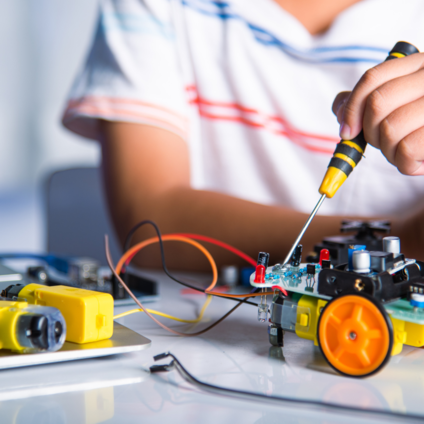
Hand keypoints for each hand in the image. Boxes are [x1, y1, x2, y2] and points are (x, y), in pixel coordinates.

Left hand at [332, 53, 423, 175]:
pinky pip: (406, 149)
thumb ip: (365, 103)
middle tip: (384, 144)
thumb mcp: (396, 109)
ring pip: (390, 129)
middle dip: (370, 133)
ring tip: (404, 153)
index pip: (373, 78)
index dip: (352, 107)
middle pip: (377, 104)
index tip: (348, 131)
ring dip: (388, 151)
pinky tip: (416, 162)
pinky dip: (404, 163)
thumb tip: (340, 111)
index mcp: (419, 65)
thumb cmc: (421, 129)